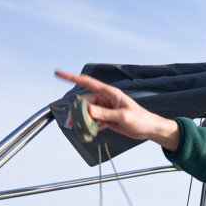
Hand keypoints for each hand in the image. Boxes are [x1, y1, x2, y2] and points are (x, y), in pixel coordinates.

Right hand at [54, 70, 180, 149]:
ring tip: (77, 129)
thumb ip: (105, 114)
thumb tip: (88, 111)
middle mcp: (105, 99)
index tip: (57, 73)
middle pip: (84, 102)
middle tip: (71, 123)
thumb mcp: (123, 117)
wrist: (149, 129)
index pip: (87, 82)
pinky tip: (88, 133)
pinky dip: (89, 126)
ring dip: (81, 120)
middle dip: (76, 111)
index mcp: (109, 93)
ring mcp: (105, 109)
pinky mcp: (106, 118)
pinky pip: (93, 120)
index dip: (71, 77)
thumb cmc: (140, 119)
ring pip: (87, 112)